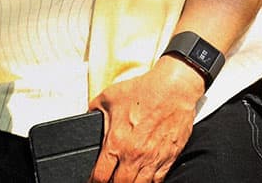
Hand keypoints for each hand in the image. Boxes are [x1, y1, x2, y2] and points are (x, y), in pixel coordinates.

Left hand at [88, 56, 203, 182]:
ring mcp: (153, 158)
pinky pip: (158, 181)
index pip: (100, 176)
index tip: (94, 180)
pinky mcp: (169, 156)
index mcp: (117, 141)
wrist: (175, 87)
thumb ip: (94, 111)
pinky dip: (150, 182)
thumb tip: (86, 120)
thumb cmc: (145, 90)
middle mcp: (134, 154)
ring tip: (127, 179)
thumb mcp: (109, 96)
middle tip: (111, 179)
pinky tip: (145, 177)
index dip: (94, 181)